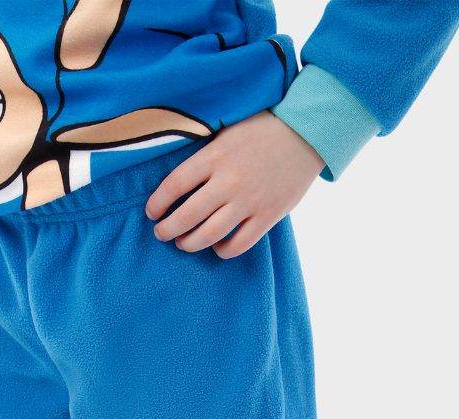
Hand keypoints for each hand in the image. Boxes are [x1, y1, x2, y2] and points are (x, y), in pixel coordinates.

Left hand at [145, 111, 323, 258]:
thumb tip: (178, 181)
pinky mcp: (268, 215)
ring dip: (189, 243)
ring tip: (184, 243)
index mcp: (215, 156)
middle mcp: (229, 181)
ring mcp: (249, 201)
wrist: (307, 131)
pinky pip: (238, 245)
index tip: (151, 212)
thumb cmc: (263, 128)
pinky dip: (222, 251)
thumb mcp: (227, 131)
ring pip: (209, 235)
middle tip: (161, 233)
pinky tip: (217, 246)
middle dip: (167, 230)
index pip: (174, 185)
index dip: (157, 203)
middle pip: (186, 216)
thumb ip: (204, 155)